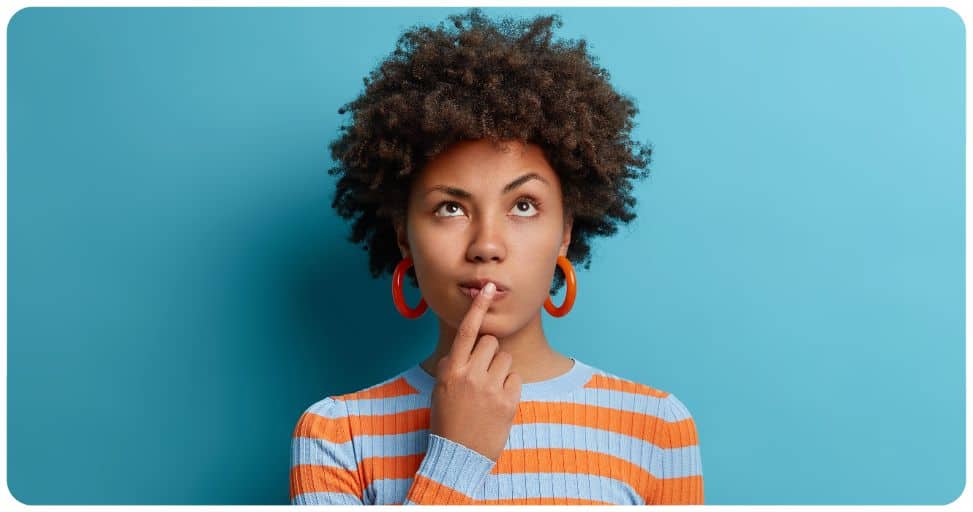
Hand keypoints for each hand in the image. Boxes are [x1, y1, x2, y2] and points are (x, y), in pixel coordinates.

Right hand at [428, 282, 521, 461]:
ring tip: (489, 391)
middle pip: (491, 343)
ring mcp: (491, 388)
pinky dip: (509, 387)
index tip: (488, 287)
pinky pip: (515, 378)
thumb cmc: (447, 421)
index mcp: (452, 370)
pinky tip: (498, 402)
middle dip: (489, 353)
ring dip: (500, 370)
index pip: (467, 330)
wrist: (459, 456)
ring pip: (505, 359)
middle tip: (482, 374)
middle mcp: (471, 375)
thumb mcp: (440, 390)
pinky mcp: (508, 401)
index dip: (478, 307)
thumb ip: (451, 366)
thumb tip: (463, 349)